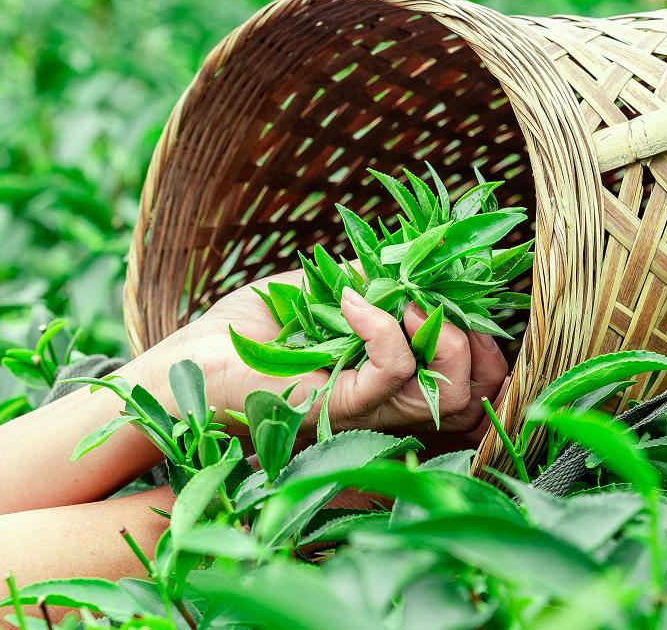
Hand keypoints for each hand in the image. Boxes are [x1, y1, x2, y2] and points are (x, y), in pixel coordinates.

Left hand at [171, 269, 510, 436]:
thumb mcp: (315, 289)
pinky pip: (388, 374)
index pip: (463, 383)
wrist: (181, 364)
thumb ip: (364, 278)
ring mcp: (359, 409)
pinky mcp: (331, 405)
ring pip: (443, 395)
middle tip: (448, 312)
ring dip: (446, 340)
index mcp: (382, 380)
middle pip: (468, 400)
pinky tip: (353, 300)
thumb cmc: (243, 330)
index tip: (466, 305)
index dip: (485, 350)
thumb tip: (404, 258)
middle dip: (481, 352)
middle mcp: (380, 404)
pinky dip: (384, 329)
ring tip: (413, 306)